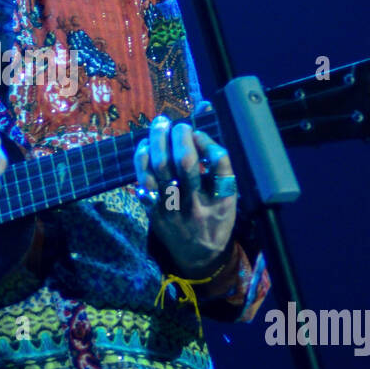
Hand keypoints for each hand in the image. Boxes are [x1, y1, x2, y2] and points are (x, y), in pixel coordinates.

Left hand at [133, 115, 236, 274]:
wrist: (198, 256)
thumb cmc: (216, 218)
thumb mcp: (228, 196)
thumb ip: (218, 162)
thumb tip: (204, 112)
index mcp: (223, 200)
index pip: (219, 164)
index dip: (209, 144)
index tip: (200, 135)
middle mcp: (198, 204)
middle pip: (185, 162)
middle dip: (180, 136)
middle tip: (179, 124)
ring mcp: (173, 208)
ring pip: (161, 168)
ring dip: (158, 140)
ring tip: (161, 124)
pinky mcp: (154, 211)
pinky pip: (143, 181)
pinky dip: (141, 160)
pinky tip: (145, 147)